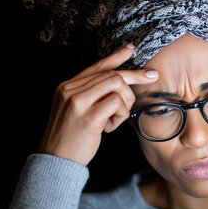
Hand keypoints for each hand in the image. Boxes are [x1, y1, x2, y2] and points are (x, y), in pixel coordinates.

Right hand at [38, 44, 157, 165]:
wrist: (56, 161)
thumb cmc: (71, 138)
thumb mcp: (76, 110)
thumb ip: (91, 95)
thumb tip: (119, 83)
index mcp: (67, 87)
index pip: (97, 66)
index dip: (117, 56)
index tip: (132, 47)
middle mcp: (70, 90)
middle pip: (112, 74)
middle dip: (134, 79)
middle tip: (152, 77)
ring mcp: (78, 102)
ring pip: (117, 85)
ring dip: (126, 102)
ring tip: (116, 118)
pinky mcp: (89, 116)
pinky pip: (118, 103)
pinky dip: (121, 115)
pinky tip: (110, 127)